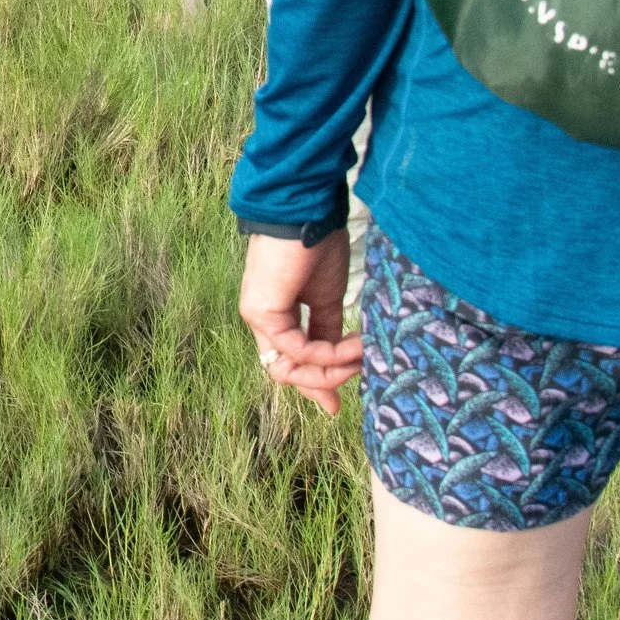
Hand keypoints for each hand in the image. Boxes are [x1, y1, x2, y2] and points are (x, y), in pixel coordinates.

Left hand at [237, 231, 361, 414]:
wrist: (305, 214)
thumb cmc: (316, 247)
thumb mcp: (328, 298)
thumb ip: (329, 333)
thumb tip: (343, 365)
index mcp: (277, 315)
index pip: (292, 361)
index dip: (316, 383)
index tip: (338, 405)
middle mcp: (262, 320)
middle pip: (286, 371)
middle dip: (323, 383)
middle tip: (357, 377)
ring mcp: (258, 317)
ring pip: (288, 368)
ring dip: (330, 370)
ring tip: (361, 356)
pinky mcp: (261, 312)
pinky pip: (296, 350)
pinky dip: (327, 355)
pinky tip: (352, 345)